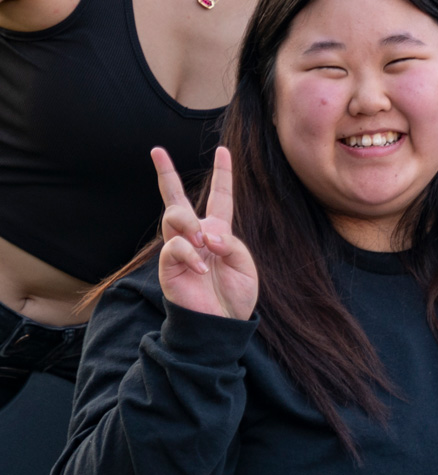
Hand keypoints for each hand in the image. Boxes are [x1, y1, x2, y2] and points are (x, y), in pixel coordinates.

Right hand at [154, 146, 258, 321]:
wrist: (221, 324)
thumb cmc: (234, 296)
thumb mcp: (244, 264)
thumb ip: (230, 242)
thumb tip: (206, 236)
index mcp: (218, 232)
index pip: (220, 197)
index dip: (222, 174)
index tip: (223, 150)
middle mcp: (195, 236)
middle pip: (176, 199)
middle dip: (165, 173)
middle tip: (157, 151)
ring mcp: (179, 249)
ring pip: (174, 216)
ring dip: (189, 224)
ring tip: (203, 243)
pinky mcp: (168, 266)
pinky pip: (174, 246)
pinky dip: (189, 253)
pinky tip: (200, 266)